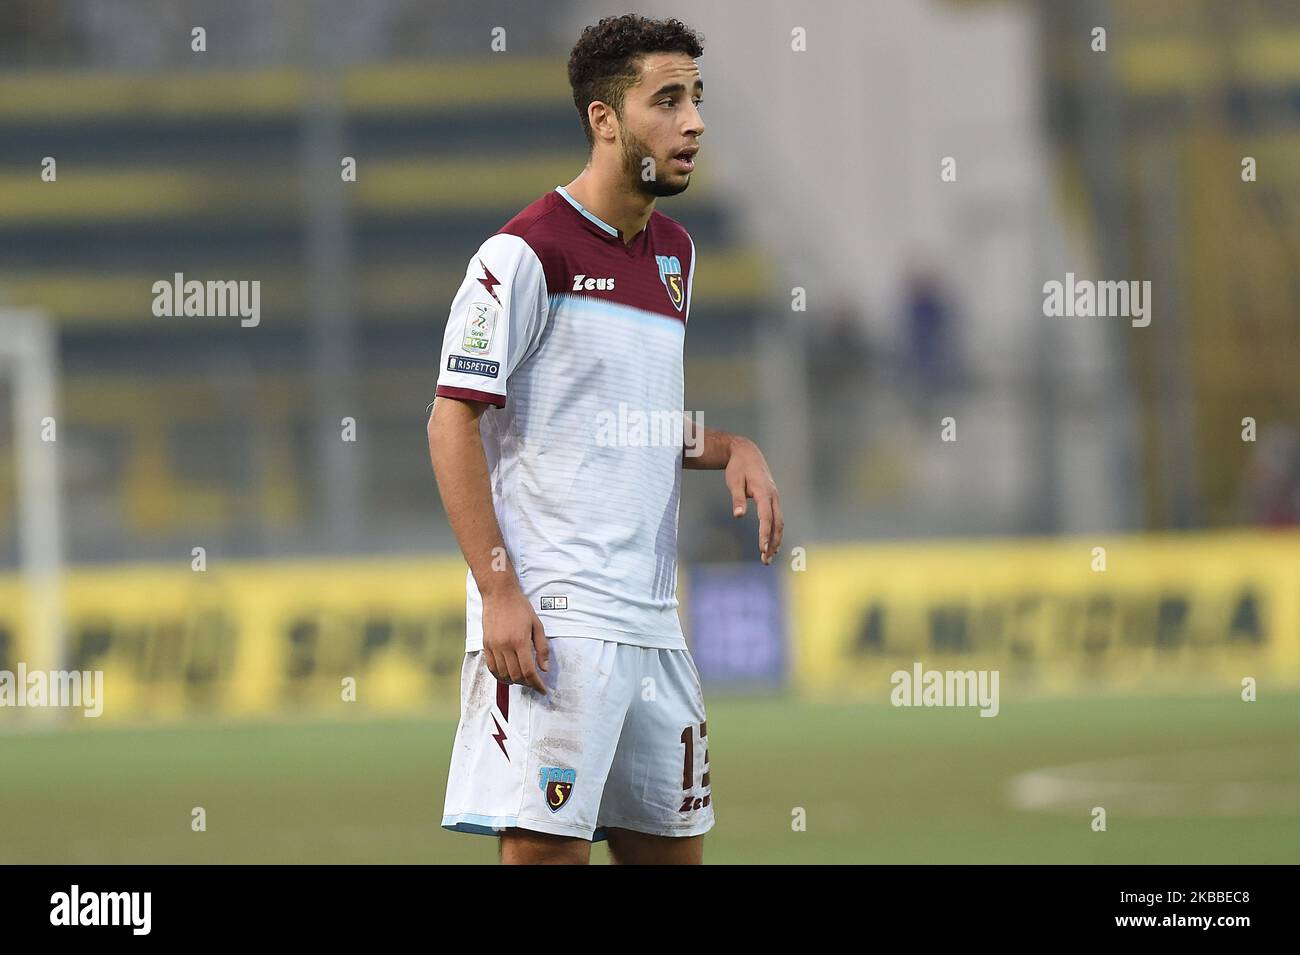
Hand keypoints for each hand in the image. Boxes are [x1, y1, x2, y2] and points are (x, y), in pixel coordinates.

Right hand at [481, 589, 549, 692]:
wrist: (499, 595)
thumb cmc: (520, 608)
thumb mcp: (537, 625)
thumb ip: (542, 648)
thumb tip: (544, 669)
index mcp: (520, 641)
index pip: (529, 671)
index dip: (537, 684)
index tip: (542, 689)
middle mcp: (505, 646)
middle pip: (516, 676)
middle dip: (526, 683)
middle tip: (534, 683)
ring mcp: (494, 646)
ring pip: (503, 675)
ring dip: (513, 681)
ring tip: (522, 679)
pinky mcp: (486, 645)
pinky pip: (491, 668)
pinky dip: (500, 676)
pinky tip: (507, 675)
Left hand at [725, 437, 783, 564]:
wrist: (747, 454)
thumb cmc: (738, 468)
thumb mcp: (734, 481)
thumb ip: (737, 499)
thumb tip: (739, 516)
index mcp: (764, 492)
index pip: (766, 517)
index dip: (765, 534)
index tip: (762, 548)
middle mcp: (773, 496)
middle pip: (777, 524)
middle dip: (772, 543)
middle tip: (765, 560)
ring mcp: (775, 498)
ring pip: (779, 523)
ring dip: (775, 540)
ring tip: (768, 557)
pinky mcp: (773, 500)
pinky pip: (777, 519)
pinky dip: (775, 533)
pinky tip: (771, 544)